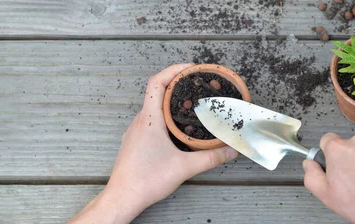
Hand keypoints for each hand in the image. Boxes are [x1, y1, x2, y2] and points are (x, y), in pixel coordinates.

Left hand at [69, 64, 237, 223]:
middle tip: (196, 84)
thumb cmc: (146, 180)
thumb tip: (231, 151)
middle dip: (177, 85)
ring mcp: (135, 131)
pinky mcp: (134, 142)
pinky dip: (164, 117)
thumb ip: (210, 158)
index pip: (156, 83)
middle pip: (156, 93)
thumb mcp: (184, 168)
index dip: (173, 70)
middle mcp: (139, 121)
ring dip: (170, 102)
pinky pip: (150, 121)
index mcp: (149, 120)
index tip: (190, 68)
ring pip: (153, 108)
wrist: (123, 197)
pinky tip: (177, 128)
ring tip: (191, 104)